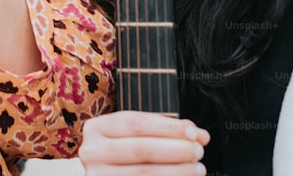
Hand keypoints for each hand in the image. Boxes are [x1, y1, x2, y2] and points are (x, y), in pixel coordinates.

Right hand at [79, 111, 209, 174]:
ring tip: (198, 168)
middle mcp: (93, 152)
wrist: (102, 175)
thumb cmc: (122, 155)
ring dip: (177, 170)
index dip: (167, 126)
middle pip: (140, 148)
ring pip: (144, 172)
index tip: (192, 132)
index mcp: (97, 128)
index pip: (135, 122)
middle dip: (175, 149)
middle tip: (198, 151)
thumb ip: (165, 131)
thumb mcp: (136, 136)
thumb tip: (199, 135)